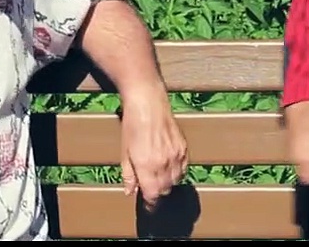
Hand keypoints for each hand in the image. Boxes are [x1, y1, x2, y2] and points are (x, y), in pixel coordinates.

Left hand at [119, 92, 187, 210]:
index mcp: (146, 166)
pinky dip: (177, 172)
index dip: (150, 203)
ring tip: (159, 178)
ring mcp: (176, 155)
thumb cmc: (132, 125)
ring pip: (176, 181)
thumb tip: (130, 192)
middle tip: (150, 189)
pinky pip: (183, 168)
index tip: (148, 205)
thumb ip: (129, 175)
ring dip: (167, 183)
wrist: (148, 102)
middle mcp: (163, 163)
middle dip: (157, 193)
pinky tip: (169, 167)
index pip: (152, 195)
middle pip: (165, 190)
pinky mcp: (184, 148)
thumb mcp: (124, 152)